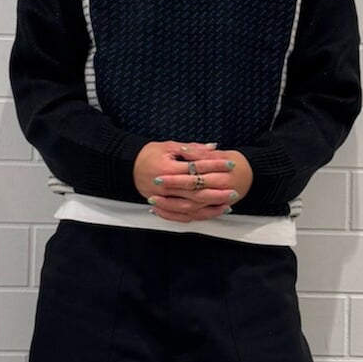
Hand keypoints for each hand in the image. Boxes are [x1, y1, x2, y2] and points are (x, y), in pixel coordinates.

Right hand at [134, 141, 252, 223]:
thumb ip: (192, 148)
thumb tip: (213, 148)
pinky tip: (211, 213)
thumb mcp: (169, 146)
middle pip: (196, 192)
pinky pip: (182, 215)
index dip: (215, 166)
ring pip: (191, 207)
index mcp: (168, 168)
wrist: (127, 166)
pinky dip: (197, 215)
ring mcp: (164, 198)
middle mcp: (166, 186)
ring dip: (210, 207)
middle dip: (217, 192)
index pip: (197, 168)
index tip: (231, 165)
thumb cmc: (149, 154)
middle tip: (235, 191)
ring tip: (227, 205)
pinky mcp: (163, 205)